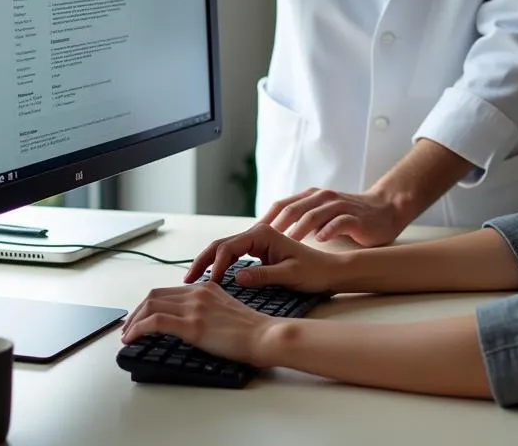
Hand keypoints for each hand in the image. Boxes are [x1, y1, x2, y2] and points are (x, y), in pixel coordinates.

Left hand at [121, 280, 274, 365]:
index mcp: (206, 288)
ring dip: (133, 321)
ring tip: (127, 336)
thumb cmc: (251, 330)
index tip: (140, 318)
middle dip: (136, 312)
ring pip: (150, 306)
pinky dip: (138, 329)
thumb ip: (208, 309)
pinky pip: (155, 323)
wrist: (264, 335)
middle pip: (155, 295)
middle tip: (128, 328)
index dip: (148, 305)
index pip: (168, 291)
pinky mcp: (192, 326)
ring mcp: (195, 308)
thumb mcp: (226, 310)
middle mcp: (198, 293)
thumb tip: (191, 322)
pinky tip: (132, 339)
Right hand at [184, 221, 341, 292]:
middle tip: (186, 280)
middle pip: (221, 244)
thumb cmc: (314, 272)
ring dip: (209, 263)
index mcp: (263, 235)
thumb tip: (235, 278)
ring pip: (225, 249)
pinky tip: (213, 278)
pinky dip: (220, 265)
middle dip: (203, 261)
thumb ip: (262, 276)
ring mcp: (258, 242)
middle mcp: (258, 234)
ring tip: (193, 280)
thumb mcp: (288, 275)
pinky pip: (234, 256)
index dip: (214, 265)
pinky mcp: (259, 251)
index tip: (205, 284)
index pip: (228, 247)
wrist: (331, 271)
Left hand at [259, 187, 407, 246]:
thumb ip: (300, 220)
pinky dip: (329, 230)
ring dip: (299, 229)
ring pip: (314, 215)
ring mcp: (339, 206)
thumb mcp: (321, 215)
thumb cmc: (348, 216)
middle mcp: (323, 198)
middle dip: (276, 225)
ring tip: (287, 243)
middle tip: (262, 244)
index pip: (282, 205)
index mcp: (311, 197)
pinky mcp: (355, 217)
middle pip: (294, 209)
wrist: (384, 210)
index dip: (266, 219)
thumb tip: (270, 237)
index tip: (251, 236)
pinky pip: (340, 222)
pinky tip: (321, 240)